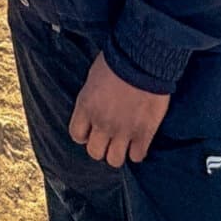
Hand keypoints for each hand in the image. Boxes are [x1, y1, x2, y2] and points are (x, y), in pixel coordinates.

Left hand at [69, 52, 170, 166]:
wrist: (143, 59)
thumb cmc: (118, 60)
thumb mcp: (94, 76)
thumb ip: (92, 98)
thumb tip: (95, 106)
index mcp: (86, 107)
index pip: (77, 134)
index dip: (85, 134)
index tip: (93, 129)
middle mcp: (101, 123)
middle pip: (94, 152)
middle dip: (101, 146)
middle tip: (110, 137)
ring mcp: (122, 131)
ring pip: (114, 160)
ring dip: (118, 152)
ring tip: (125, 143)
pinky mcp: (143, 133)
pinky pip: (137, 156)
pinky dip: (138, 151)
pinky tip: (140, 142)